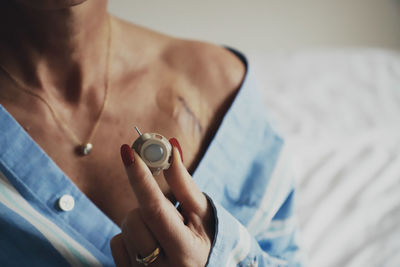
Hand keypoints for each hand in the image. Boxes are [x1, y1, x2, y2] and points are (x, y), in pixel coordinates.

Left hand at [110, 139, 214, 266]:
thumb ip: (184, 184)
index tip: (128, 152)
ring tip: (162, 233)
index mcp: (185, 252)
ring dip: (141, 222)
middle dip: (147, 206)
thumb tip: (171, 148)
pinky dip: (130, 237)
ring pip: (124, 229)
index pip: (155, 209)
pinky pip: (116, 243)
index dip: (141, 178)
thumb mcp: (203, 214)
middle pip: (135, 218)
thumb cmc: (206, 241)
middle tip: (169, 213)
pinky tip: (150, 245)